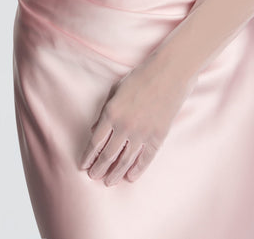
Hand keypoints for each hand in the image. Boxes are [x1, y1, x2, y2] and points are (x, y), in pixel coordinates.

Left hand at [79, 58, 193, 186]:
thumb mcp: (116, 89)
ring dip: (115, 173)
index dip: (88, 156)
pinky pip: (145, 158)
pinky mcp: (158, 136)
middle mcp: (124, 126)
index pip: (95, 142)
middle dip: (99, 168)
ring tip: (109, 182)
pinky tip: (130, 177)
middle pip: (108, 155)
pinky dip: (137, 170)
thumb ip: (104, 110)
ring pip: (125, 161)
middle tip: (94, 177)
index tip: (84, 166)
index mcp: (111, 113)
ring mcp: (142, 133)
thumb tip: (95, 130)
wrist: (169, 71)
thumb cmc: (141, 76)